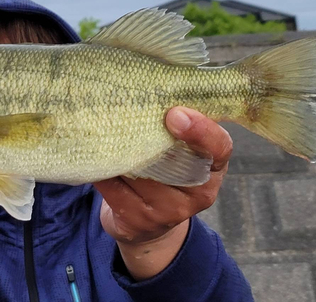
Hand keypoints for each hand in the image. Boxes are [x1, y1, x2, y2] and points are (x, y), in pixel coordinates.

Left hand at [94, 107, 231, 280]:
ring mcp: (169, 212)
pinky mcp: (140, 222)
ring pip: (139, 174)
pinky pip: (115, 190)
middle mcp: (197, 193)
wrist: (148, 224)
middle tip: (127, 112)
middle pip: (173, 160)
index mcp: (213, 167)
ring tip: (102, 129)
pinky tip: (95, 159)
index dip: (201, 130)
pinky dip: (103, 172)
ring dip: (119, 152)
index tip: (175, 114)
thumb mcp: (181, 150)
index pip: (219, 147)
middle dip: (148, 135)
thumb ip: (175, 127)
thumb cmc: (165, 173)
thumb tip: (148, 91)